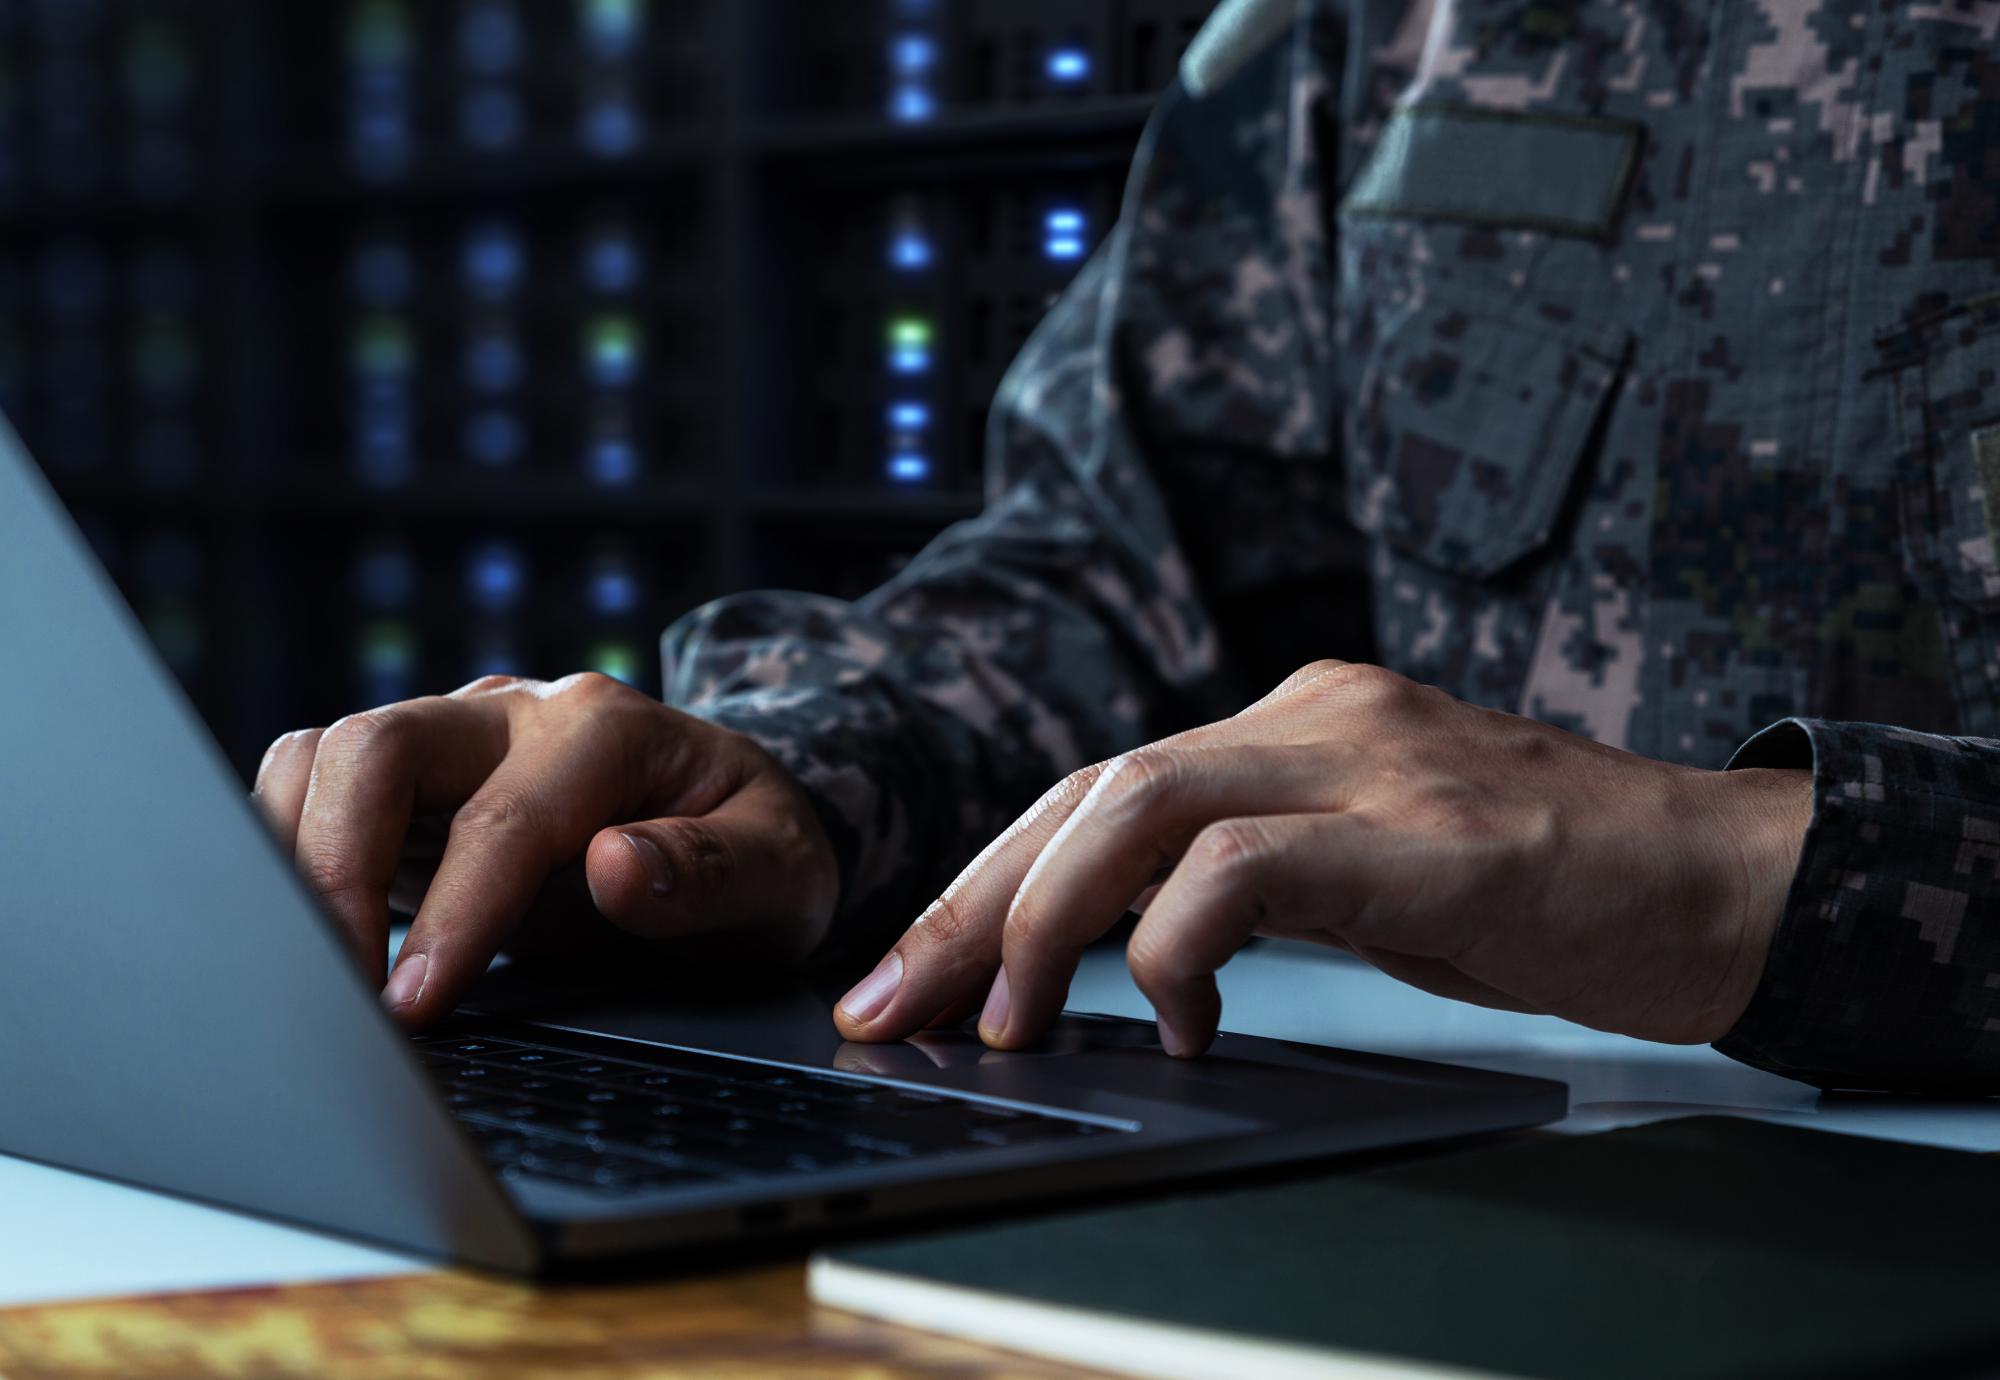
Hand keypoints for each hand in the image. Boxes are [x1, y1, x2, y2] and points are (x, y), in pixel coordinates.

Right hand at [253, 673, 837, 1027]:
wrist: (739, 827)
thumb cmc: (760, 852)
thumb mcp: (783, 873)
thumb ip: (712, 871)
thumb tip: (617, 866)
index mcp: (610, 729)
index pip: (507, 818)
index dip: (456, 916)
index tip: (416, 1006)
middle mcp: (518, 716)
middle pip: (379, 746)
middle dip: (336, 865)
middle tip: (336, 988)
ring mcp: (457, 742)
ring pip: (327, 757)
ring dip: (295, 856)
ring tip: (310, 972)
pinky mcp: (416, 786)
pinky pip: (317, 790)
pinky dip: (288, 852)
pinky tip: (306, 936)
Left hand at [834, 661, 1810, 1054]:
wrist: (1725, 880)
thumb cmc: (1549, 888)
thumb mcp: (1371, 865)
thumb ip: (1258, 875)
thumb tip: (1127, 950)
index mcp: (1295, 721)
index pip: (1099, 787)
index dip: (987, 877)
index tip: (911, 969)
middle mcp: (1314, 717)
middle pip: (1089, 788)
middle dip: (970, 900)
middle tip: (894, 1003)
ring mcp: (1368, 762)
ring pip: (1139, 803)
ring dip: (1043, 920)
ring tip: (1009, 1022)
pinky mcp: (1423, 834)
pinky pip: (1245, 865)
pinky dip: (1178, 946)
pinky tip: (1184, 1020)